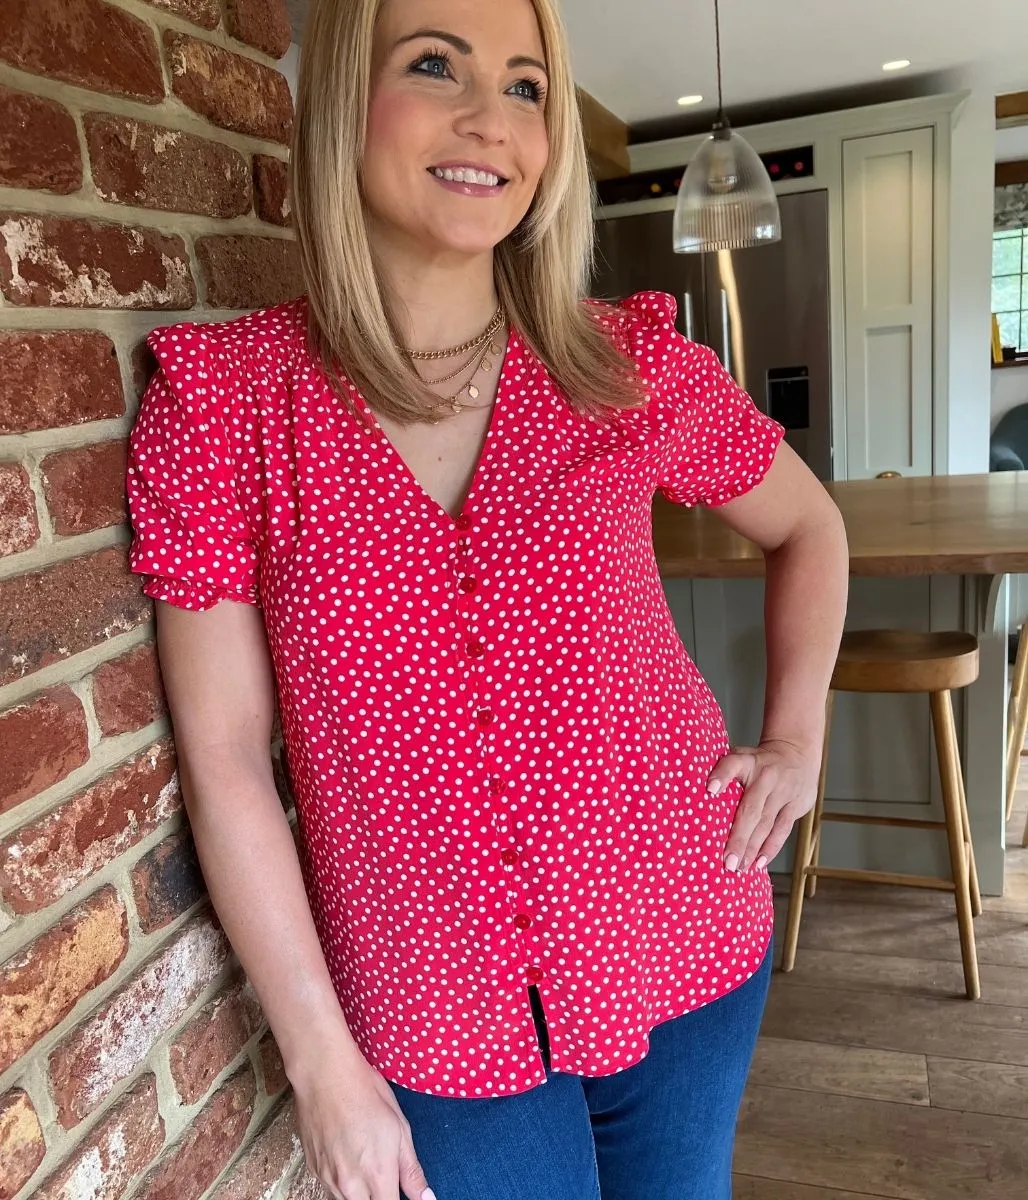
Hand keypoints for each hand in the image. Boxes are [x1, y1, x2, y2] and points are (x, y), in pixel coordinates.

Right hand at [290, 1040, 434, 1199]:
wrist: (325, 1075)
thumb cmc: (367, 1094)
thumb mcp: (400, 1128)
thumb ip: (412, 1170)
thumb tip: (427, 1199)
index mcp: (378, 1176)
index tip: (399, 1189)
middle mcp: (351, 1186)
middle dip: (379, 1195)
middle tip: (385, 1176)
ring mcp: (328, 1179)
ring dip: (360, 1193)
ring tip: (365, 1161)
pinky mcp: (313, 1170)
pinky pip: (331, 1189)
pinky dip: (342, 1183)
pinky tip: (348, 1157)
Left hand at [706, 738, 820, 872]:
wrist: (796, 752)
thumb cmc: (759, 762)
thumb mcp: (741, 757)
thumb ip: (723, 773)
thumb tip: (696, 797)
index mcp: (747, 762)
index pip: (732, 765)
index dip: (722, 776)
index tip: (710, 789)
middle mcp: (765, 777)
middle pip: (750, 810)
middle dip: (738, 837)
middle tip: (726, 860)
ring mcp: (783, 792)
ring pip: (766, 824)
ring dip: (752, 848)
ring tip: (739, 866)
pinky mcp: (796, 805)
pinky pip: (782, 829)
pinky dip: (770, 847)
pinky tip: (758, 862)